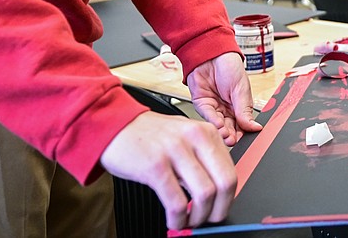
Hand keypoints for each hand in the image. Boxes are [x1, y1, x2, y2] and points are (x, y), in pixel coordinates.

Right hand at [100, 111, 237, 229]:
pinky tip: (174, 220)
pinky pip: (177, 202)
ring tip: (189, 221)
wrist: (116, 126)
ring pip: (204, 194)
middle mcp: (195, 138)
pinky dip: (179, 219)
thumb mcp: (185, 137)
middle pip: (224, 183)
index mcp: (207, 132)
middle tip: (210, 219)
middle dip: (219, 210)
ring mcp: (175, 151)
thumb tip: (218, 191)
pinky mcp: (155, 166)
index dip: (228, 198)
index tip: (220, 208)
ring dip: (198, 217)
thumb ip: (203, 158)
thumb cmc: (150, 135)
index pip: (231, 171)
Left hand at [186, 52, 263, 144]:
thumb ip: (245, 110)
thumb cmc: (229, 65)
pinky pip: (208, 116)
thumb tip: (255, 127)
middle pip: (229, 127)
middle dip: (231, 135)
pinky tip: (219, 125)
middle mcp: (226, 108)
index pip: (241, 124)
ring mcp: (213, 106)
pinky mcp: (202, 104)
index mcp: (239, 105)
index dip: (242, 132)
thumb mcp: (241, 89)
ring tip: (227, 135)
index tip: (244, 139)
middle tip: (234, 140)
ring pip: (218, 124)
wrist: (212, 52)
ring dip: (222, 131)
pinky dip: (213, 122)